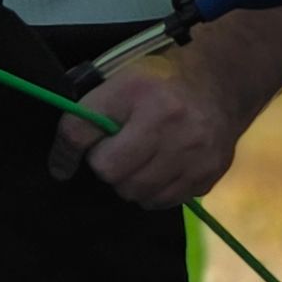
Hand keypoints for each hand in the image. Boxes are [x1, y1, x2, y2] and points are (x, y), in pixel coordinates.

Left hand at [48, 47, 241, 208]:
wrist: (220, 82)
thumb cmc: (158, 83)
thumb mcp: (118, 80)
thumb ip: (87, 114)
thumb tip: (61, 164)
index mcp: (137, 90)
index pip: (80, 131)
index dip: (66, 152)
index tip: (62, 166)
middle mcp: (169, 121)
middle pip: (108, 171)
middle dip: (105, 165)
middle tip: (117, 151)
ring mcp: (193, 151)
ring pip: (135, 192)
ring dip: (129, 181)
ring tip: (140, 159)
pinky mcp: (208, 173)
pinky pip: (163, 201)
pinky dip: (154, 191)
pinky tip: (162, 168)